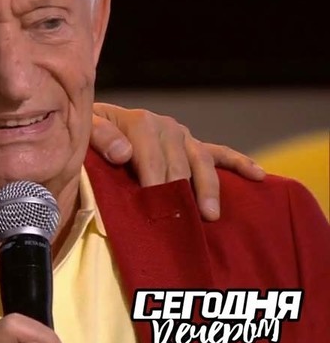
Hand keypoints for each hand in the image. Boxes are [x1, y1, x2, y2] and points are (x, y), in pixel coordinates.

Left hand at [90, 103, 265, 220]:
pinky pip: (219, 154)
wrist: (92, 124)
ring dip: (207, 188)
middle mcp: (165, 126)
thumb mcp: (84, 130)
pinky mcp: (192, 145)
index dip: (153, 178)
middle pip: (178, 162)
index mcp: (138, 121)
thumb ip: (99, 137)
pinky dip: (240, 163)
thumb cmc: (85, 134)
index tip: (154, 204)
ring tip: (209, 215)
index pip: (150, 153)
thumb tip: (124, 153)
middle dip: (179, 191)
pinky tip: (259, 176)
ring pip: (201, 162)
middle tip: (181, 220)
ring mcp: (182, 136)